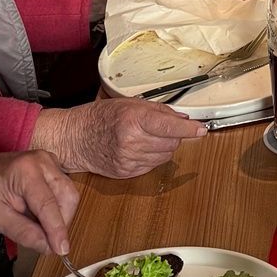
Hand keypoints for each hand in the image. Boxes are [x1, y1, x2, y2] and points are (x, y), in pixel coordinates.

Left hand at [0, 148, 78, 253]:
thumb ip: (23, 232)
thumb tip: (48, 247)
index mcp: (26, 170)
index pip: (48, 204)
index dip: (57, 230)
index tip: (61, 251)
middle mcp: (43, 160)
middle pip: (67, 196)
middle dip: (61, 222)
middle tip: (46, 241)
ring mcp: (49, 161)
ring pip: (68, 194)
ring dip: (59, 215)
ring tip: (36, 225)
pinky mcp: (51, 166)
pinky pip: (62, 190)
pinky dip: (55, 207)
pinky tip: (37, 214)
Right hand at [31, 96, 204, 176]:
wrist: (75, 138)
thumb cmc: (100, 117)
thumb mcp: (129, 104)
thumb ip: (159, 111)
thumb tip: (183, 120)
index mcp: (133, 120)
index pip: (170, 128)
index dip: (189, 130)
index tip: (201, 130)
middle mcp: (132, 142)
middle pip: (171, 143)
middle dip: (173, 136)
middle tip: (160, 128)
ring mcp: (129, 160)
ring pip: (164, 156)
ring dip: (163, 147)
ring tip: (146, 137)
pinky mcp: (126, 173)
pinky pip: (152, 166)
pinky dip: (152, 157)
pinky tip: (139, 148)